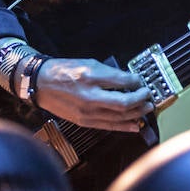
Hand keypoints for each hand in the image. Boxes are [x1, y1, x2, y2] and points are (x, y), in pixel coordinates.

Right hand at [32, 57, 153, 132]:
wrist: (40, 84)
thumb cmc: (63, 71)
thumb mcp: (89, 63)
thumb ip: (110, 73)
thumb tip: (129, 80)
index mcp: (91, 77)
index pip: (123, 82)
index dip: (138, 82)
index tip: (142, 81)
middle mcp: (89, 96)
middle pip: (124, 103)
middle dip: (141, 100)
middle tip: (149, 96)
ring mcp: (86, 112)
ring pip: (119, 117)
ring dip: (137, 113)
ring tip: (146, 109)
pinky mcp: (84, 121)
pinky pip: (108, 126)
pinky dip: (124, 126)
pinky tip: (135, 125)